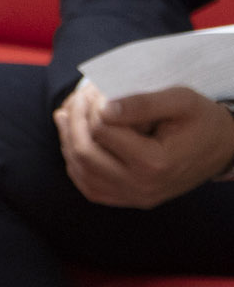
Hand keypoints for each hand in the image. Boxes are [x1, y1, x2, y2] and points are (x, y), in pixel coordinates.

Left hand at [54, 79, 233, 208]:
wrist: (222, 149)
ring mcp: (133, 197)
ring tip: (68, 113)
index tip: (95, 87)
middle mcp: (141, 186)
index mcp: (155, 163)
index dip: (92, 105)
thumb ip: (143, 102)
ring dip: (68, 139)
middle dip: (75, 119)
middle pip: (84, 152)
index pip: (102, 131)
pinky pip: (88, 185)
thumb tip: (103, 108)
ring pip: (80, 170)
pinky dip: (75, 161)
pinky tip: (73, 139)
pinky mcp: (127, 199)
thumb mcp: (181, 100)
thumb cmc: (202, 121)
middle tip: (78, 97)